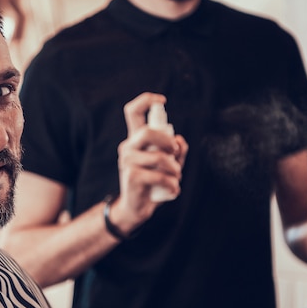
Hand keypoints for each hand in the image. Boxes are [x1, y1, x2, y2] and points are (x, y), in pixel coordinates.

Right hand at [112, 92, 187, 233]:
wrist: (137, 207)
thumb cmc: (154, 181)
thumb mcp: (169, 163)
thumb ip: (176, 150)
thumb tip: (179, 140)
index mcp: (136, 139)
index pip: (133, 111)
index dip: (146, 100)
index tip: (162, 100)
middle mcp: (128, 147)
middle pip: (148, 132)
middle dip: (168, 141)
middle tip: (175, 153)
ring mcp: (127, 161)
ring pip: (159, 157)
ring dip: (175, 169)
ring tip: (176, 178)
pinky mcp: (131, 176)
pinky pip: (159, 175)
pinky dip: (172, 184)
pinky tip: (173, 189)